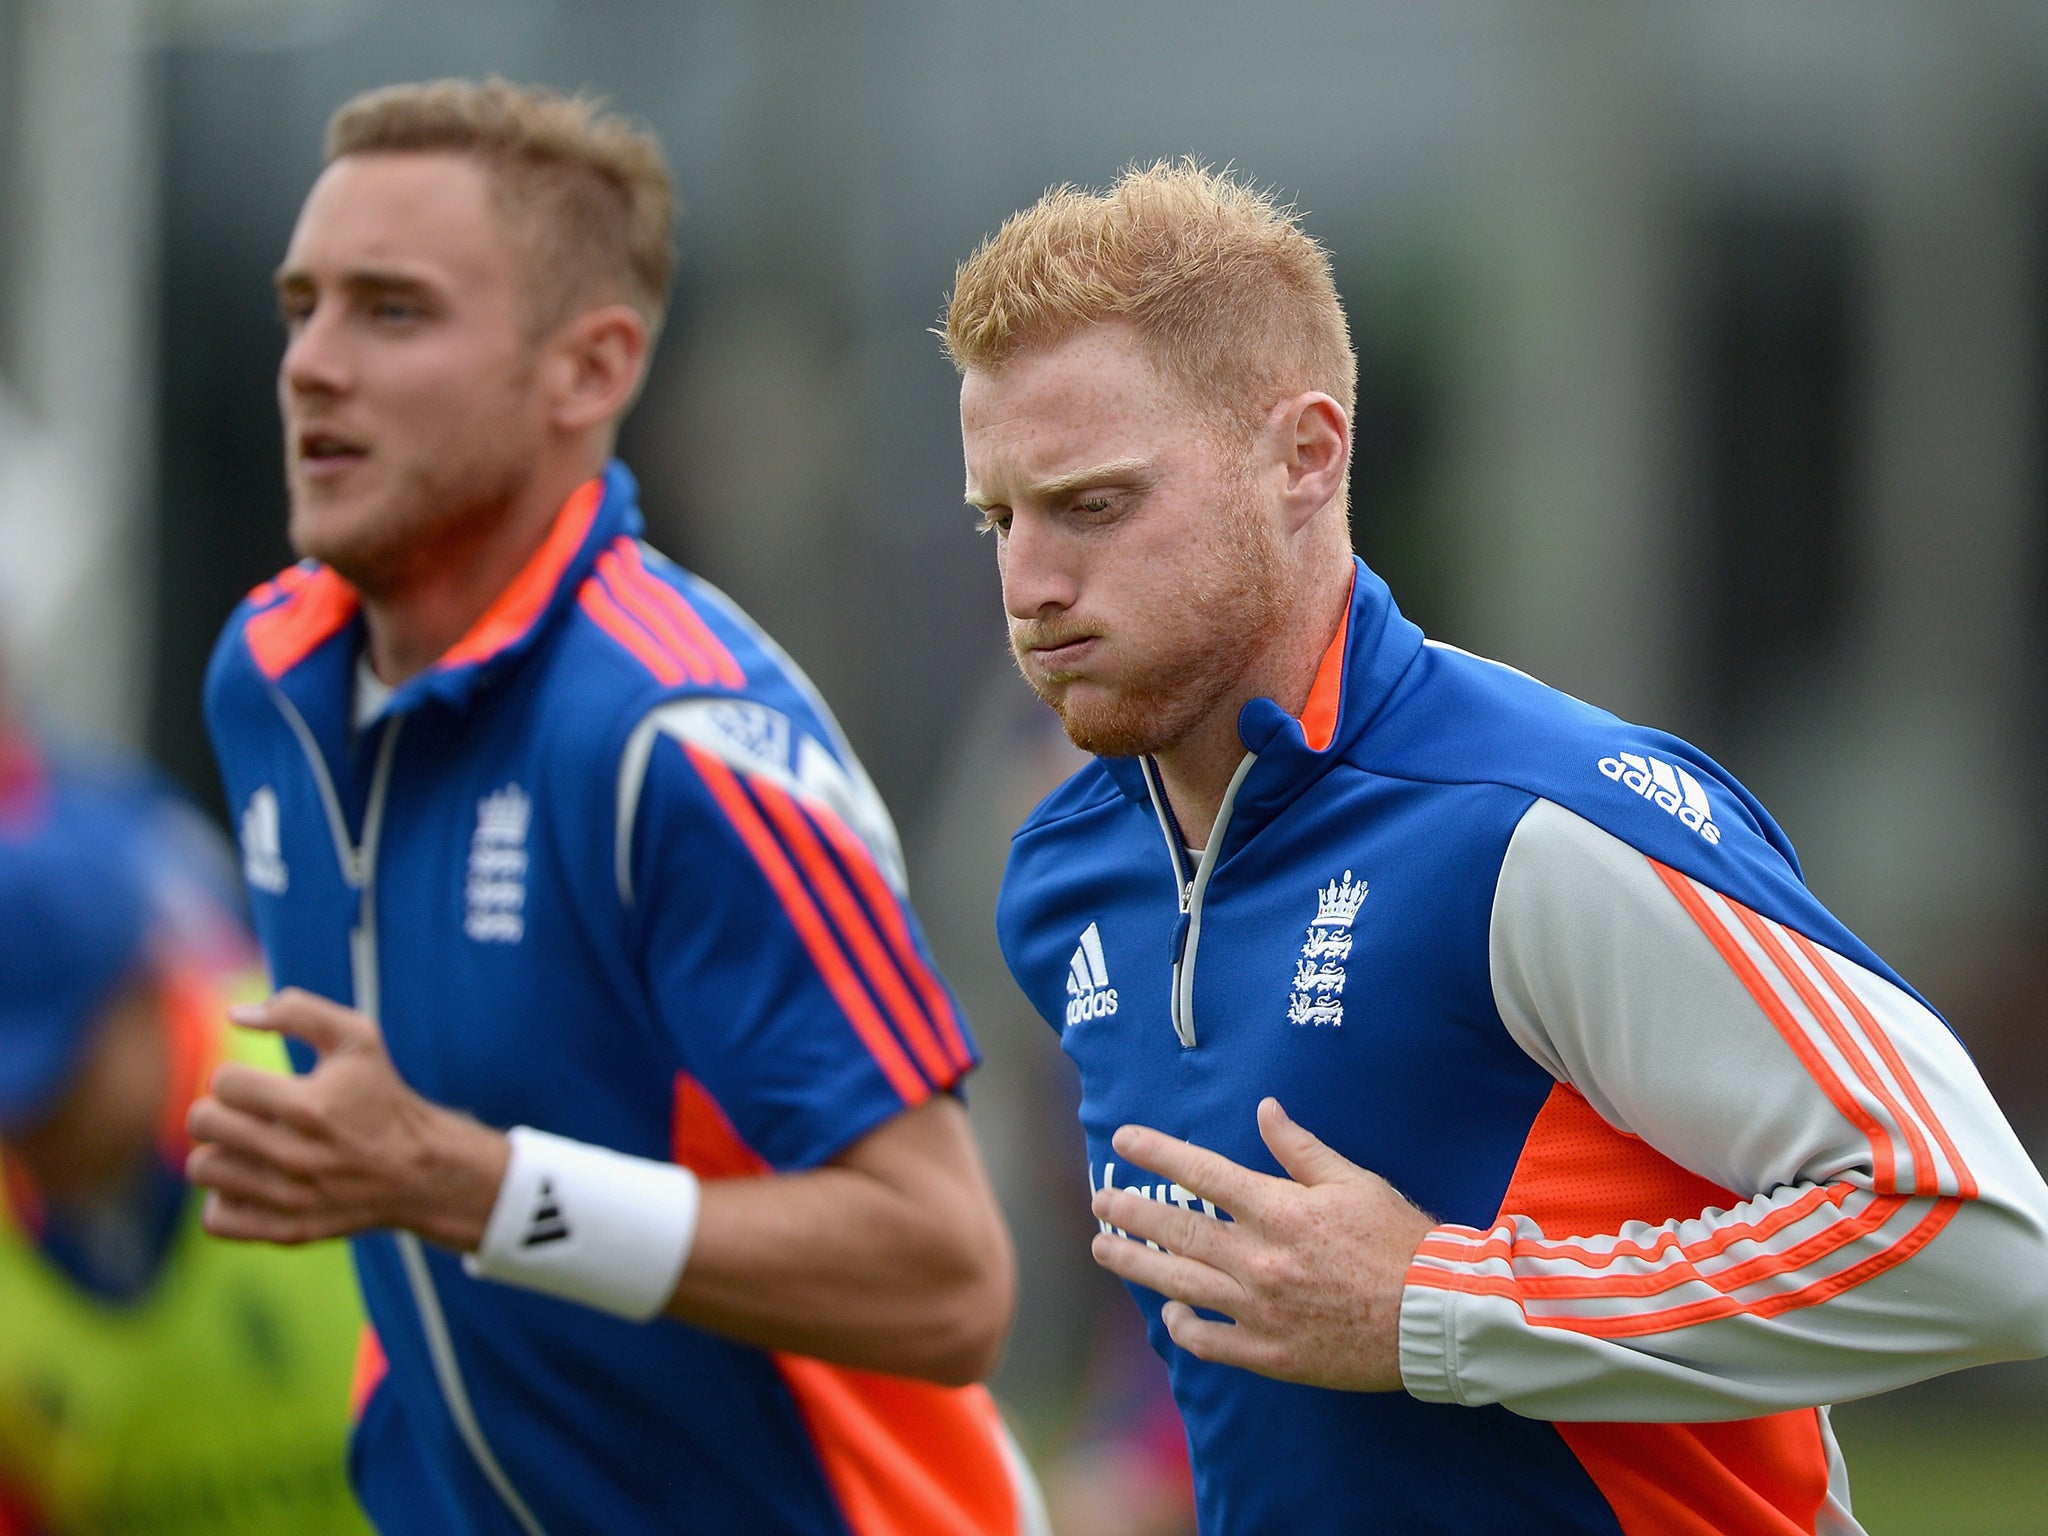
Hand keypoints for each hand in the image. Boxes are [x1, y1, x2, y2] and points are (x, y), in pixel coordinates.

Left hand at [185, 988, 508, 1249]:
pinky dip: (227, 1199)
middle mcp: (295, 1156)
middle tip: (248, 1114)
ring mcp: (289, 1199)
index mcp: (309, 1106)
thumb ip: (297, 1010)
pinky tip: (254, 1182)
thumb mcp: (358, 1037)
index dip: (238, 1077)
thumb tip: (234, 1014)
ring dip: (222, 1153)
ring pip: (203, 1169)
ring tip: (251, 1147)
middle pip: (202, 1123)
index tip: (263, 1087)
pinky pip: (215, 1218)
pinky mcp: (286, 1232)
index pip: (223, 1081)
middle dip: (221, 1110)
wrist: (419, 1170)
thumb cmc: (381, 1096)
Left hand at [1088, 1097, 1436, 1391]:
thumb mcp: (1354, 1182)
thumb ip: (1301, 1149)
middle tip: (1100, 1201)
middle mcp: (1260, 1258)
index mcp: (1279, 1210)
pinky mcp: (1271, 1353)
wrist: (1435, 1316)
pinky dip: (1183, 1328)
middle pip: (1178, 1230)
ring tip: (1104, 1250)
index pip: (1202, 1174)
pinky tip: (1168, 1313)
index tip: (1124, 1140)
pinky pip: (1211, 1342)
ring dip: (1136, 1265)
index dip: (1158, 1154)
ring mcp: (1261, 1309)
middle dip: (1132, 1212)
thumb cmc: (1400, 1241)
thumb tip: (1264, 1109)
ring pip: (1180, 1284)